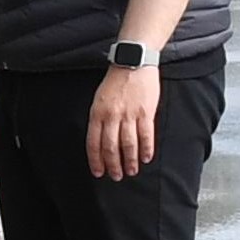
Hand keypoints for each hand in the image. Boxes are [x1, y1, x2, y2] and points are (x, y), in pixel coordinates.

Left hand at [89, 59, 161, 179]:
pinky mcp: (145, 112)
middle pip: (111, 147)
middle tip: (116, 176)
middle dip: (113, 165)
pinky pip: (146, 135)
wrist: (132, 63)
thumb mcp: (99, 100)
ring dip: (130, 161)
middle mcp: (111, 116)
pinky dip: (146, 149)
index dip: (96, 160)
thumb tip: (100, 141)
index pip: (93, 143)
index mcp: (97, 113)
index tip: (98, 172)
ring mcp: (129, 114)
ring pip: (128, 145)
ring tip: (132, 171)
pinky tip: (146, 158)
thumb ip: (100, 119)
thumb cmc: (115, 82)